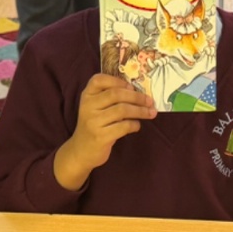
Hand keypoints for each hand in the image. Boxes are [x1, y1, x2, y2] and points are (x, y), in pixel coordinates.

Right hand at [52, 73, 156, 190]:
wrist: (81, 151)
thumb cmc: (94, 126)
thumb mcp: (96, 108)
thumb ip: (110, 98)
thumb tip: (138, 91)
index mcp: (87, 96)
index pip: (99, 80)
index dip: (117, 81)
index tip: (132, 86)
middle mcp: (88, 106)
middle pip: (116, 94)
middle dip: (137, 97)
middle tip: (150, 101)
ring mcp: (93, 122)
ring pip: (122, 110)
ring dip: (140, 111)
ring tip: (150, 113)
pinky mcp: (100, 136)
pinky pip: (124, 126)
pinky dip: (134, 124)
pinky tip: (137, 125)